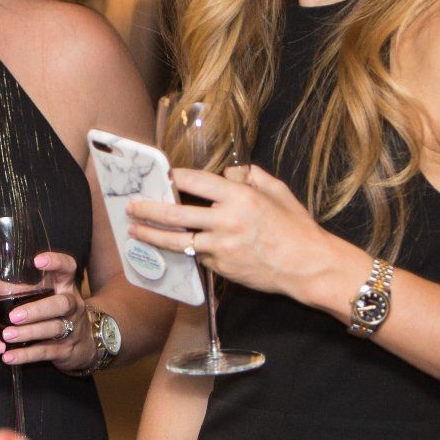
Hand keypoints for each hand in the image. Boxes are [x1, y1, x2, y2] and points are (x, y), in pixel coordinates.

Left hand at [0, 250, 95, 373]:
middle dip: (37, 309)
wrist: (84, 344)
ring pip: (54, 329)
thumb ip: (6, 290)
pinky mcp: (66, 349)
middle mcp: (71, 305)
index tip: (37, 260)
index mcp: (63, 286)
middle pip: (61, 304)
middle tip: (13, 316)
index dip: (56, 262)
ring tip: (6, 336)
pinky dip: (27, 355)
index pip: (67, 267)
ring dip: (29, 333)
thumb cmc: (50, 312)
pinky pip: (46, 352)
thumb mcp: (35, 297)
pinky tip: (10, 357)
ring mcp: (72, 328)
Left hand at [126, 165, 348, 300]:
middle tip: (131, 206)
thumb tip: (228, 172)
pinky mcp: (222, 267)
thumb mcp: (277, 192)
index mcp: (240, 197)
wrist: (308, 267)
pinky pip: (198, 256)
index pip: (196, 181)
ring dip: (152, 235)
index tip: (161, 175)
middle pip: (176, 213)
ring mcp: (222, 247)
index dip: (174, 177)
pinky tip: (167, 247)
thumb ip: (251, 177)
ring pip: (178, 241)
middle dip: (149, 209)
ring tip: (135, 230)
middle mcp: (227, 221)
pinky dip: (184, 251)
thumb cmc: (296, 228)